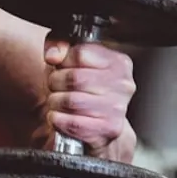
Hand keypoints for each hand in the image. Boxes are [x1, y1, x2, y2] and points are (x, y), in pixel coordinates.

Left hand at [44, 37, 136, 161]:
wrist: (101, 128)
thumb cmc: (84, 91)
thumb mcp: (72, 62)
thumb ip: (59, 47)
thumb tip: (53, 55)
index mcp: (119, 63)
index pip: (81, 53)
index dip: (63, 61)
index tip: (61, 67)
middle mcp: (123, 85)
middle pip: (74, 78)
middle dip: (55, 82)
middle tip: (56, 87)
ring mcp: (118, 108)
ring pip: (71, 101)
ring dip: (55, 102)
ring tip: (59, 102)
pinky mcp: (109, 129)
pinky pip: (72, 123)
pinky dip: (58, 120)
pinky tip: (61, 117)